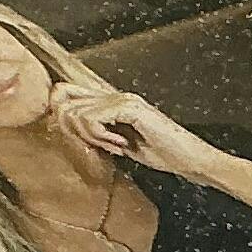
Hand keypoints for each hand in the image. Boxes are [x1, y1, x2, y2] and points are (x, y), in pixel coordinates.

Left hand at [50, 83, 228, 184]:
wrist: (190, 159)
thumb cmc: (161, 153)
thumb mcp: (118, 143)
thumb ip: (95, 133)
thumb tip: (66, 129)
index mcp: (110, 100)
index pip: (64, 92)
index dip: (60, 117)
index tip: (82, 141)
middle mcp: (114, 94)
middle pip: (62, 97)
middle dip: (72, 129)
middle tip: (98, 146)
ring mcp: (123, 99)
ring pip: (75, 111)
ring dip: (90, 136)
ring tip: (114, 147)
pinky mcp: (131, 108)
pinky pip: (92, 119)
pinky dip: (100, 137)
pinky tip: (121, 146)